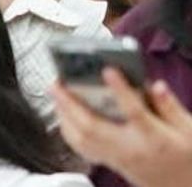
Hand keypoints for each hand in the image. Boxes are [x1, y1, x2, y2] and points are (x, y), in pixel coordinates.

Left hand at [53, 69, 191, 186]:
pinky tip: (62, 115)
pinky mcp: (109, 162)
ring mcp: (116, 157)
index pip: (134, 111)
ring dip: (63, 115)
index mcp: (154, 137)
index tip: (108, 70)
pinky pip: (81, 148)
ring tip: (55, 94)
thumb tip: (156, 86)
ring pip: (81, 139)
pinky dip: (67, 130)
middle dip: (71, 103)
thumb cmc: (186, 158)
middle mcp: (130, 148)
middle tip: (57, 82)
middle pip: (93, 126)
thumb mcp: (189, 130)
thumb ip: (171, 107)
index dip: (120, 90)